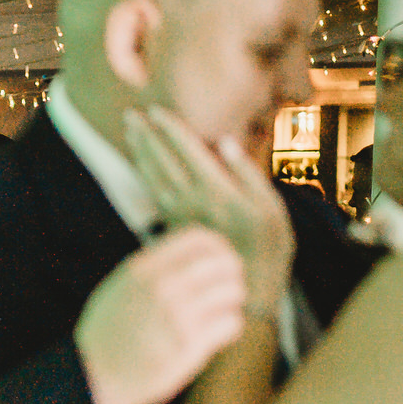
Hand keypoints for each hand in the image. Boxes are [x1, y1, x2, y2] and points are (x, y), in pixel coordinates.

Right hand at [74, 227, 248, 403]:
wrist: (93, 379)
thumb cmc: (106, 336)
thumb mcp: (118, 288)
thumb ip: (151, 268)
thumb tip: (191, 253)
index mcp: (143, 269)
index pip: (198, 238)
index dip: (217, 247)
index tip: (219, 261)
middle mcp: (162, 287)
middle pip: (223, 263)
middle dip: (231, 275)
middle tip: (227, 288)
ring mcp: (177, 316)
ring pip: (232, 292)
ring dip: (231, 302)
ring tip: (219, 313)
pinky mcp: (191, 346)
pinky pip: (231, 323)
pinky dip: (228, 327)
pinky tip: (215, 334)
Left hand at [127, 106, 295, 314]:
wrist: (245, 293)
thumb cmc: (267, 248)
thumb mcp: (272, 209)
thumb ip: (248, 174)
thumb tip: (225, 142)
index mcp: (216, 192)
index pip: (187, 151)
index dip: (170, 129)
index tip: (156, 110)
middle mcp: (191, 202)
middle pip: (161, 161)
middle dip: (146, 136)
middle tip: (131, 115)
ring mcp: (177, 216)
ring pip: (151, 177)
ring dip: (139, 152)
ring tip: (130, 131)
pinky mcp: (172, 228)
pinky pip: (152, 193)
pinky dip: (143, 173)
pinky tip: (140, 163)